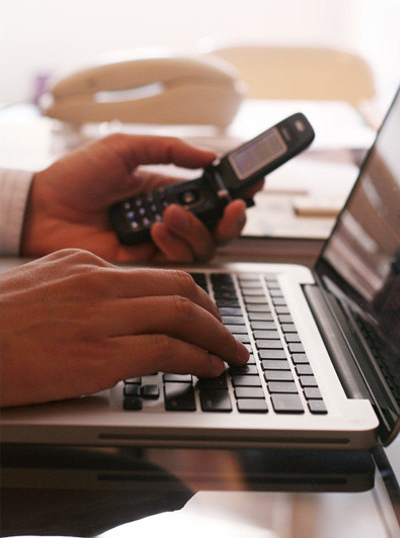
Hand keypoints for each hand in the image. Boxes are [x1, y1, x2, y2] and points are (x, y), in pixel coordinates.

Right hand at [0, 249, 248, 406]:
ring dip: (216, 337)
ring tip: (230, 353)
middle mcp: (101, 283)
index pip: (159, 275)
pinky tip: (207, 368)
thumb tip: (123, 299)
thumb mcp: (46, 282)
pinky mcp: (100, 357)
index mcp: (88, 264)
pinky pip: (166, 351)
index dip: (194, 295)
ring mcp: (103, 318)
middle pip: (182, 288)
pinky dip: (196, 358)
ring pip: (183, 315)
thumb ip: (88, 285)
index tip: (207, 312)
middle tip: (229, 333)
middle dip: (215, 314)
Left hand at [21, 133, 258, 261]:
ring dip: (195, 228)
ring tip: (169, 212)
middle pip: (217, 224)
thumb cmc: (77, 176)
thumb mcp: (125, 148)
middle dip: (232, 217)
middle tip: (232, 205)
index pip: (211, 192)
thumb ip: (169, 149)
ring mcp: (158, 240)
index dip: (236, 190)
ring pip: (203, 244)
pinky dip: (174, 244)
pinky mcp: (146, 261)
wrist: (43, 208)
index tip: (253, 184)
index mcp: (165, 187)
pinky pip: (177, 260)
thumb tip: (209, 154)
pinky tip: (155, 228)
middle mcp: (168, 216)